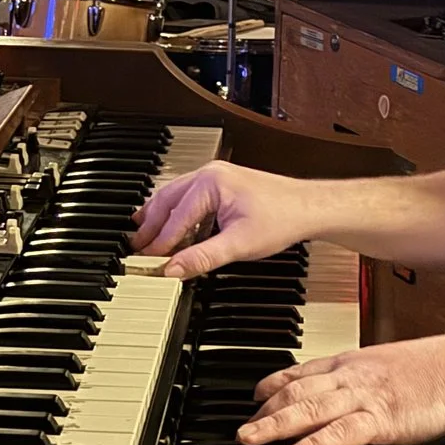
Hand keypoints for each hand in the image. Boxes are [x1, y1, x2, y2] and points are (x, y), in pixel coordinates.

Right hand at [131, 160, 321, 279]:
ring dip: (159, 216)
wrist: (309, 207)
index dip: (160, 243)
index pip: (175, 218)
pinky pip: (189, 196)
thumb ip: (202, 258)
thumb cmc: (282, 218)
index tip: (148, 261)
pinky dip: (175, 212)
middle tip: (135, 247)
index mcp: (211, 183)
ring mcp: (216, 177)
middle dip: (150, 225)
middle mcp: (210, 175)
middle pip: (167, 200)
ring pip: (176, 196)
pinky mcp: (223, 184)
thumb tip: (174, 270)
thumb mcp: (239, 245)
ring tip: (143, 233)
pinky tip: (172, 225)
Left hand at [239, 337, 444, 444]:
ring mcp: (362, 397)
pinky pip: (337, 433)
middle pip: (296, 391)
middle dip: (264, 411)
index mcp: (351, 363)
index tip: (255, 395)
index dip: (274, 383)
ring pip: (307, 409)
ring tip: (249, 440)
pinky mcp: (378, 419)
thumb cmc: (432, 370)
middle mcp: (349, 377)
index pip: (303, 370)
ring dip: (274, 426)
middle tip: (241, 429)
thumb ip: (363, 379)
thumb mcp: (387, 367)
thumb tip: (348, 395)